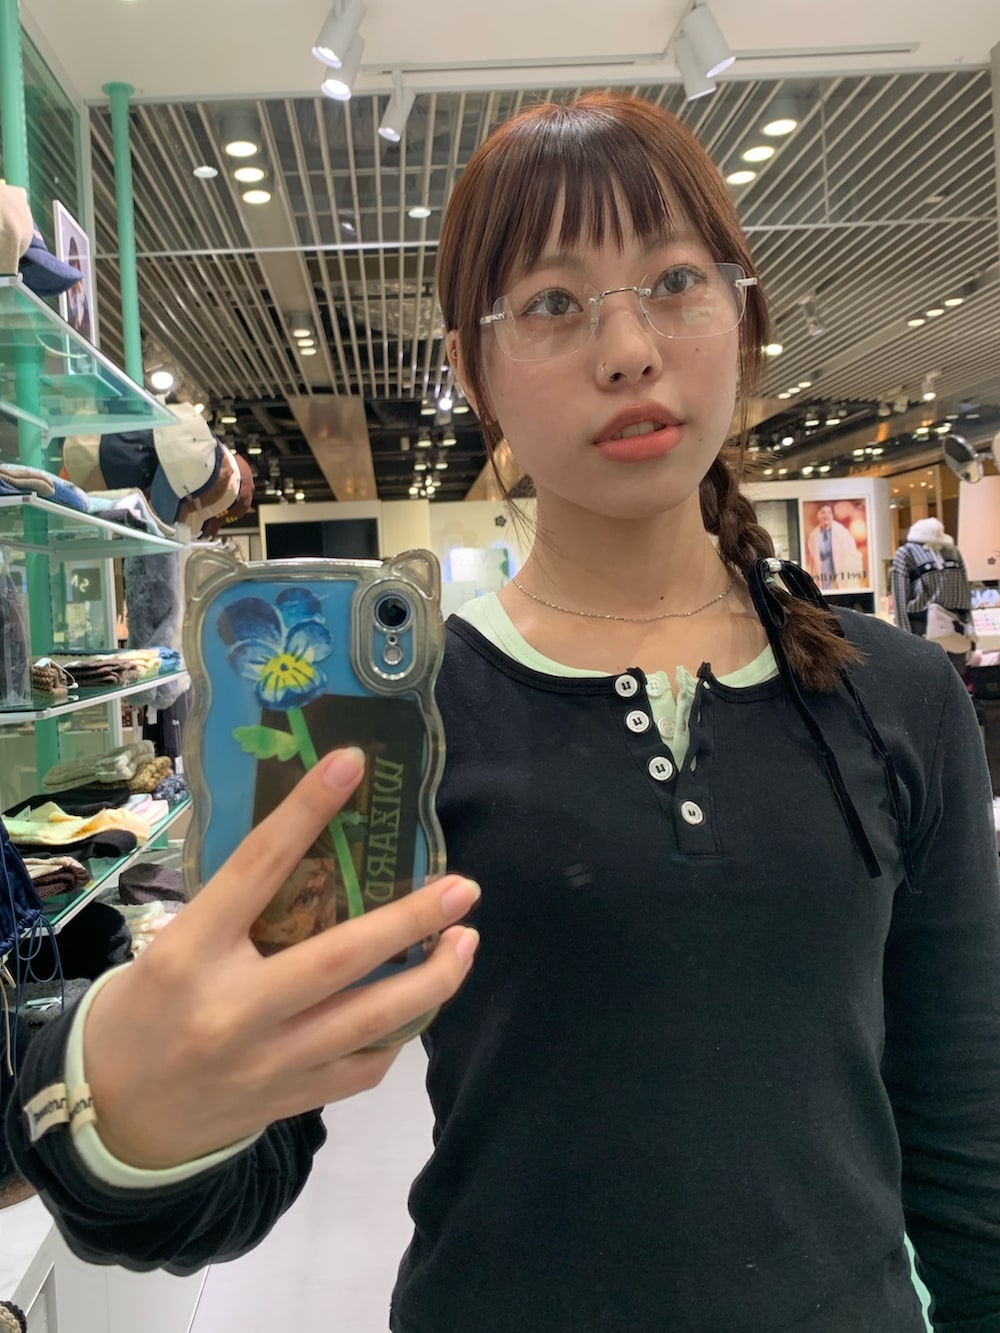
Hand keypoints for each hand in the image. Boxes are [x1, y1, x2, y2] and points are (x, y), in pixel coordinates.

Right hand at [83, 748, 479, 1169]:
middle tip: (464, 887)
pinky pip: (363, 1069)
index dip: (305, 811)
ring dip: (431, 981)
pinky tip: (418, 1006)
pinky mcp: (289, 1103)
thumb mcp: (173, 946)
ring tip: (468, 942)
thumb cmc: (144, 1010)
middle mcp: (232, 1009)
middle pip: (338, 958)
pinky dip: (397, 1034)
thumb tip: (313, 849)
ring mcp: (266, 1063)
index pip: (256, 867)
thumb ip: (235, 911)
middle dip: (410, 921)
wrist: (110, 1117)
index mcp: (191, 952)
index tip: (352, 764)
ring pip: (369, 1021)